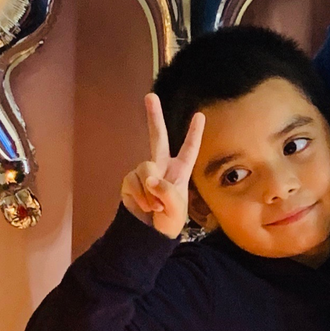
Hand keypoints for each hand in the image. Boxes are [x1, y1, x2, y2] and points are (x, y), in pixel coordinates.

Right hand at [121, 94, 204, 239]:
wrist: (148, 235)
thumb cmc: (169, 221)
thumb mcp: (176, 209)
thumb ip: (167, 192)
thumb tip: (151, 179)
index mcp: (180, 171)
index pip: (189, 149)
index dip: (194, 133)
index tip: (200, 115)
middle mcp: (161, 166)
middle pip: (157, 137)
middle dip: (153, 116)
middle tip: (150, 96)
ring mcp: (144, 172)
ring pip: (145, 168)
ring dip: (151, 192)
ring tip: (156, 207)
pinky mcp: (130, 181)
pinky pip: (133, 182)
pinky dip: (140, 197)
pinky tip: (145, 207)